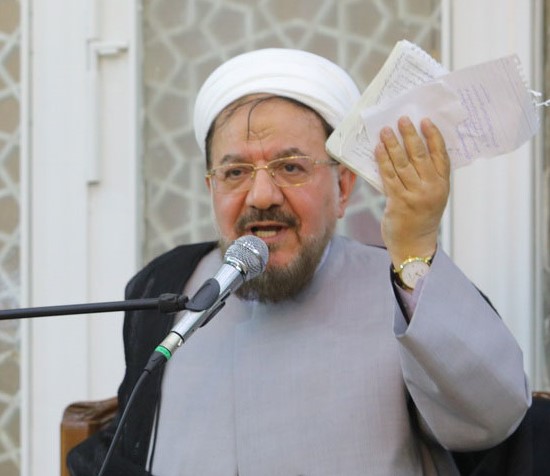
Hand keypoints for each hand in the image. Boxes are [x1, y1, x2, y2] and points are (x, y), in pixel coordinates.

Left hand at [374, 116, 449, 267]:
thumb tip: (409, 149)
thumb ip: (427, 176)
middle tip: (402, 119)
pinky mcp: (398, 202)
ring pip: (402, 163)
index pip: (441, 155)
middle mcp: (431, 188)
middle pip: (420, 155)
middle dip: (410, 135)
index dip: (433, 136)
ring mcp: (415, 195)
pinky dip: (383, 161)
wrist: (414, 245)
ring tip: (385, 130)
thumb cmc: (422, 217)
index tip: (425, 121)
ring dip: (393, 144)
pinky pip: (389, 176)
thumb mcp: (433, 196)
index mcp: (443, 185)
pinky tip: (378, 149)